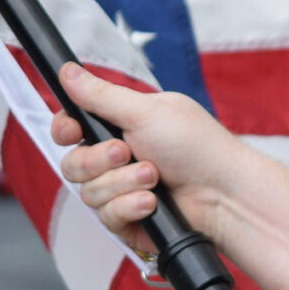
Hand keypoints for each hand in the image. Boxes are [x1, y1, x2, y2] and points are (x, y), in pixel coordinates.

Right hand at [49, 63, 247, 259]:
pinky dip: (129, 207)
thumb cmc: (196, 146)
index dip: (65, 129)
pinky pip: (106, 216)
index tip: (72, 130)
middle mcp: (117, 159)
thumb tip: (67, 70)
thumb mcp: (146, 112)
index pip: (71, 128)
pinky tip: (152, 202)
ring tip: (154, 177)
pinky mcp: (127, 219)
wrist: (223, 193)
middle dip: (99, 160)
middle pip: (72, 163)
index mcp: (120, 126)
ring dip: (122, 183)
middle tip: (126, 152)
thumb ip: (101, 95)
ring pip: (88, 192)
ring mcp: (121, 190)